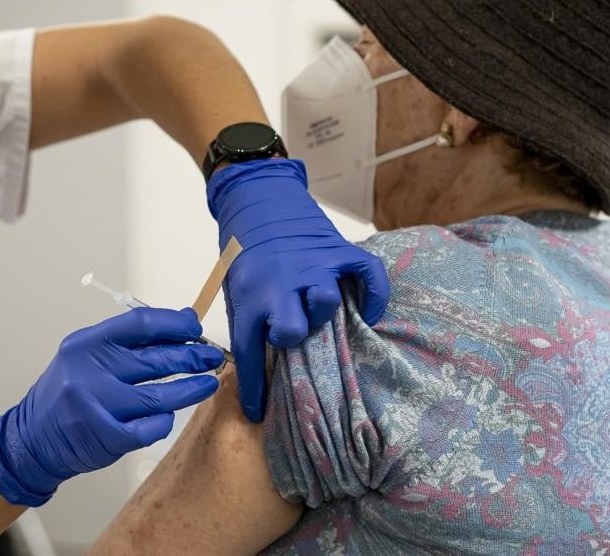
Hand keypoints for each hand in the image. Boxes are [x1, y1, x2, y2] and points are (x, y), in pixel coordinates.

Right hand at [0, 307, 223, 506]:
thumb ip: (131, 341)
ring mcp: (97, 406)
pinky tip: (171, 414)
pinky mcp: (105, 437)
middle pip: (154, 360)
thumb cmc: (68, 392)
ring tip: (207, 383)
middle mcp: (89, 372)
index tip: (195, 327)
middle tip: (211, 356)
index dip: (174, 324)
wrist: (33, 437)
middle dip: (191, 356)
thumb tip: (182, 322)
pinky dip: (164, 421)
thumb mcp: (89, 356)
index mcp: (86, 344)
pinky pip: (150, 428)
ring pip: (159, 397)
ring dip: (190, 389)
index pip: (140, 325)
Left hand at [207, 159, 389, 421]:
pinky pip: (367, 275)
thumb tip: (261, 369)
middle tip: (293, 339)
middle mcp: (280, 284)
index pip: (248, 351)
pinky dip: (375, 295)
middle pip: (289, 330)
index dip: (253, 387)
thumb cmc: (244, 251)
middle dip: (290, 339)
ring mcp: (312, 265)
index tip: (258, 411)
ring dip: (323, 311)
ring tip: (324, 315)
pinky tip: (370, 313)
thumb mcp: (235, 288)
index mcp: (249, 296)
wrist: (258, 198)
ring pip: (324, 300)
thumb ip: (250, 321)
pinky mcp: (338, 250)